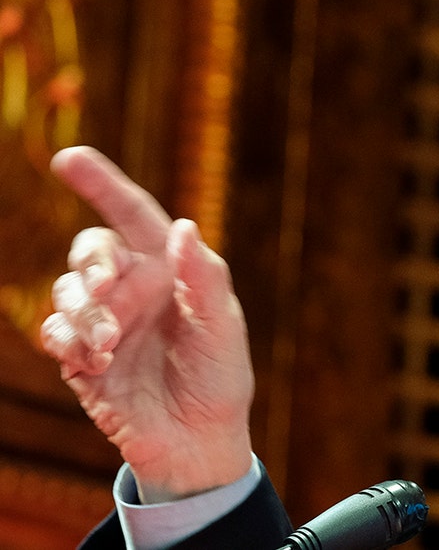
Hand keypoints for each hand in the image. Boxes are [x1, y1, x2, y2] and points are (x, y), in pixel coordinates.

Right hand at [40, 146, 254, 501]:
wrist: (198, 441)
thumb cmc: (220, 378)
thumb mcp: (223, 328)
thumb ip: (204, 277)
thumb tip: (186, 226)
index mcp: (170, 269)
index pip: (134, 216)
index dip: (102, 184)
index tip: (68, 158)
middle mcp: (133, 288)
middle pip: (91, 250)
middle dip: (92, 261)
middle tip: (106, 283)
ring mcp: (103, 322)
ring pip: (66, 292)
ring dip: (84, 313)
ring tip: (109, 346)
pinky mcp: (79, 358)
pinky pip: (54, 333)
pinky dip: (69, 342)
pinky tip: (95, 363)